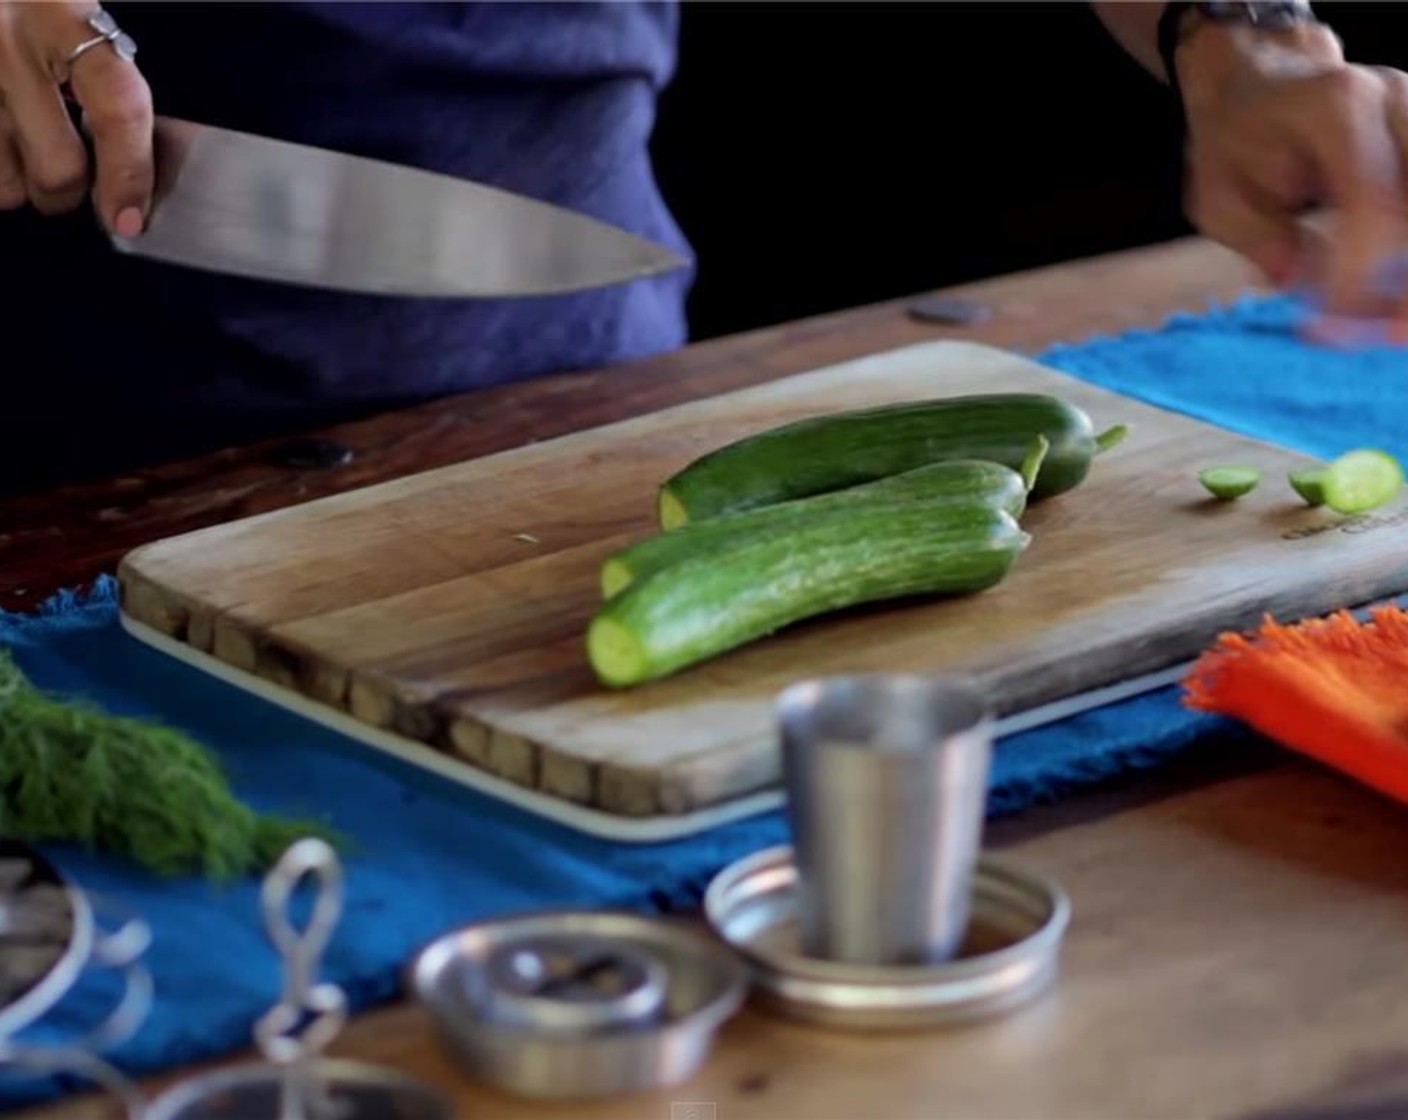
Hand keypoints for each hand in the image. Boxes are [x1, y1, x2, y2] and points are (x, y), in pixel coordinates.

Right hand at [0, 2, 151, 234]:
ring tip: (21, 145)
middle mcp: (5, 41)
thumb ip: (102, 80)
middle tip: (71, 173)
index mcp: (61, 15)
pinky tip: (0, 141)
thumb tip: (131, 174)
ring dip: (22, 184)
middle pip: (58, 167)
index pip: (117, 106)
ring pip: (8, 183)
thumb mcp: (67, 15)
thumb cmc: (26, 4)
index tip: (129, 218)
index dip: (129, 173)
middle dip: (71, 190)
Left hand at [1175, 17, 1407, 336]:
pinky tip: (1388, 300)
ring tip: (1386, 326)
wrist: (1259, 85)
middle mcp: (1396, 104)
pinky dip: (1406, 265)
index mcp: (1337, 109)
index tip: (1328, 315)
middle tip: (1383, 336)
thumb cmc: (1233, 143)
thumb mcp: (1218, 197)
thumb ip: (1261, 240)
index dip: (1361, 269)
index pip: (1375, 199)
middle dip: (1406, 284)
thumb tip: (1307, 286)